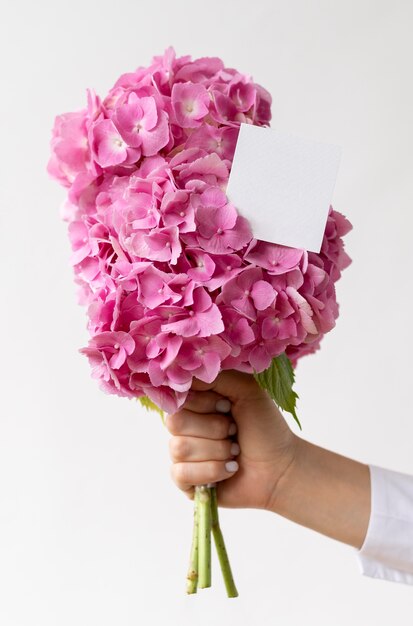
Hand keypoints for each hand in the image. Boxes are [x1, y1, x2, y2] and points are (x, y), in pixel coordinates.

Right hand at [165, 370, 297, 510]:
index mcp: (196, 401)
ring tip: (235, 451)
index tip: (227, 405)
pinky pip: (181, 473)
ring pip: (180, 448)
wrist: (281, 466)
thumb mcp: (247, 389)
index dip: (203, 402)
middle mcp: (185, 425)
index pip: (177, 395)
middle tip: (234, 430)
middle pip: (175, 422)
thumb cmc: (265, 426)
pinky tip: (229, 468)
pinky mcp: (185, 480)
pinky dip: (212, 470)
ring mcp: (183, 454)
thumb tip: (184, 376)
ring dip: (217, 450)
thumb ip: (217, 376)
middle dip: (214, 428)